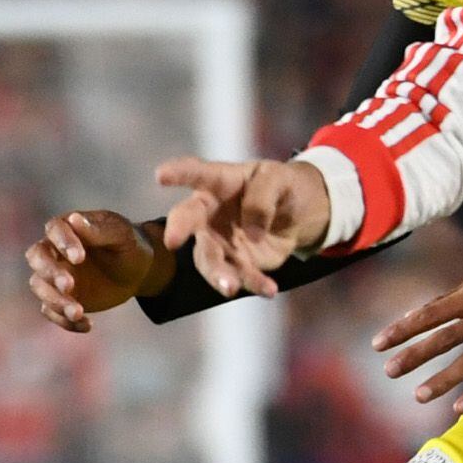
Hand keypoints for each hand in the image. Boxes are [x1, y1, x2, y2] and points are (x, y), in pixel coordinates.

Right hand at [24, 209, 164, 332]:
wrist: (138, 271)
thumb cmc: (129, 246)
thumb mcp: (123, 236)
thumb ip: (100, 229)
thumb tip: (73, 219)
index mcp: (67, 229)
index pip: (54, 230)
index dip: (62, 243)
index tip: (79, 258)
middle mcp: (54, 251)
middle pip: (36, 258)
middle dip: (49, 272)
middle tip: (69, 285)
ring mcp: (54, 276)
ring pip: (40, 287)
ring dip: (56, 301)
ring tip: (78, 312)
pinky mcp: (61, 298)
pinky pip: (52, 311)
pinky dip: (65, 321)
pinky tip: (87, 325)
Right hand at [156, 156, 332, 298]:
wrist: (301, 214)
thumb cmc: (281, 187)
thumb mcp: (280, 179)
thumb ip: (263, 197)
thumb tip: (253, 230)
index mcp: (219, 183)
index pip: (197, 173)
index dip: (178, 173)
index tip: (161, 175)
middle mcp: (210, 213)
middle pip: (189, 220)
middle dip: (179, 229)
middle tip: (172, 241)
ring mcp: (219, 240)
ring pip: (208, 258)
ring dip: (217, 274)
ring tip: (230, 287)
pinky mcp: (236, 263)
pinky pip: (240, 276)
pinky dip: (253, 284)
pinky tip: (269, 289)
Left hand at [378, 261, 462, 418]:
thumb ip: (451, 301)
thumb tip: (413, 318)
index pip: (431, 313)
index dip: (403, 329)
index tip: (378, 344)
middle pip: (446, 337)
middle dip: (415, 355)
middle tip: (390, 371)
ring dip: (443, 380)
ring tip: (418, 395)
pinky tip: (459, 408)